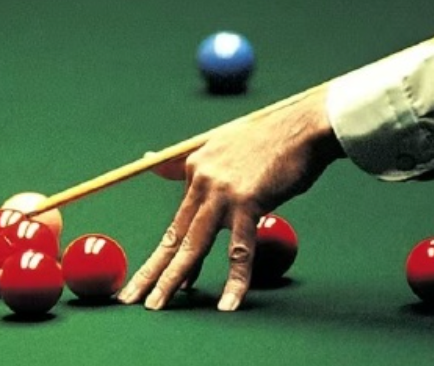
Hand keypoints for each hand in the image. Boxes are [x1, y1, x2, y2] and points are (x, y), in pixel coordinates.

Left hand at [117, 86, 344, 311]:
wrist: (304, 126)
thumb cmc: (272, 140)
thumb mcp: (222, 146)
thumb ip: (188, 163)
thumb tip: (149, 160)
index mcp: (195, 168)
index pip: (177, 221)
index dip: (165, 254)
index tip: (152, 278)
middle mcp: (202, 180)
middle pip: (174, 236)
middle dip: (150, 272)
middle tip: (129, 299)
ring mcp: (222, 192)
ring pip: (194, 246)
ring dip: (173, 281)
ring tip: (157, 307)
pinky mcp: (247, 202)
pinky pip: (239, 251)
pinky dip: (235, 280)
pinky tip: (227, 304)